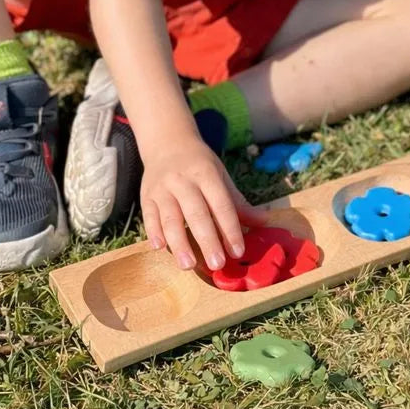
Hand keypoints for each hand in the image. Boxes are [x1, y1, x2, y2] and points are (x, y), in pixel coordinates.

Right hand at [139, 134, 266, 270]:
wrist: (167, 143)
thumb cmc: (199, 164)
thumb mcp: (220, 175)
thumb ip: (238, 202)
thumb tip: (264, 221)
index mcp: (206, 174)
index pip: (221, 204)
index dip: (230, 228)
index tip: (238, 251)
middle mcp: (183, 180)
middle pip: (196, 213)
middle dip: (207, 240)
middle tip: (217, 264)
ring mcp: (162, 188)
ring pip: (170, 217)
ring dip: (179, 243)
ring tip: (188, 265)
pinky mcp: (146, 196)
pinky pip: (149, 216)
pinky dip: (154, 232)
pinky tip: (161, 248)